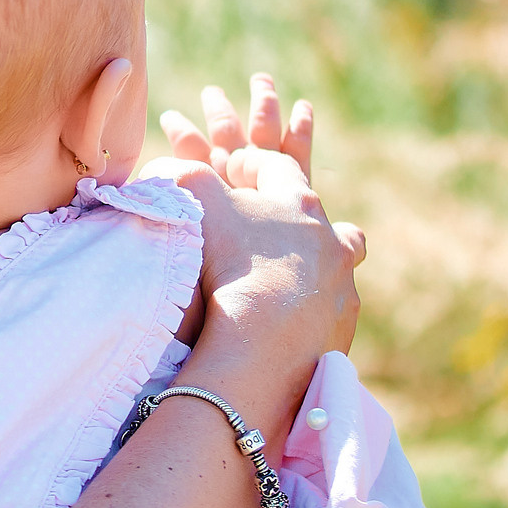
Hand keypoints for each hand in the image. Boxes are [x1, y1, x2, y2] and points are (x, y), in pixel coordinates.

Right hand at [153, 75, 364, 436]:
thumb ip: (183, 176)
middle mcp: (331, 242)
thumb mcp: (196, 202)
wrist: (262, 343)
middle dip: (293, 217)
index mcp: (300, 203)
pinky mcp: (340, 327)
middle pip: (318, 217)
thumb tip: (166, 167)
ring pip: (334, 266)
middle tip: (268, 227)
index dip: (250, 164)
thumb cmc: (229, 262)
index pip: (278, 167)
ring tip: (282, 279)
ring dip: (311, 266)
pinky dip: (310, 310)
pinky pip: (329, 311)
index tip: (228, 171)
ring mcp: (341, 286)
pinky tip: (284, 321)